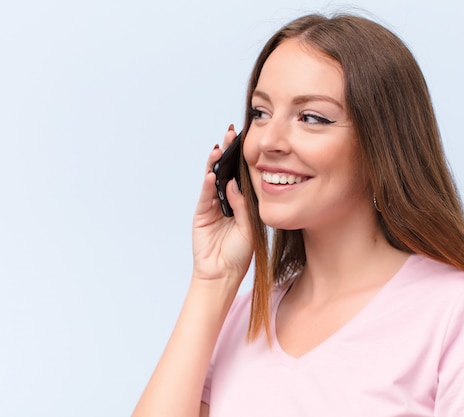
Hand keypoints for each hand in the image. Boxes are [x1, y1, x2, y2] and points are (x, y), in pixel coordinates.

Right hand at [191, 126, 252, 282]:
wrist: (223, 274)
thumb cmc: (240, 253)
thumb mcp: (249, 228)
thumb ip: (243, 206)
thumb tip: (235, 184)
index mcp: (241, 202)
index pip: (242, 175)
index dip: (243, 158)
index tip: (248, 139)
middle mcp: (226, 200)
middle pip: (226, 172)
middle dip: (228, 153)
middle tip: (231, 132)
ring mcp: (213, 206)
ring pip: (213, 180)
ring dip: (215, 164)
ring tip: (220, 148)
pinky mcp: (202, 214)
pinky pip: (205, 196)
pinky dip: (207, 185)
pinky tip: (211, 174)